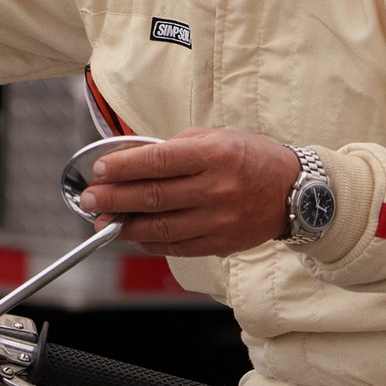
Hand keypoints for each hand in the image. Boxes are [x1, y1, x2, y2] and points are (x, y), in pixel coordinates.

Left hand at [79, 127, 299, 257]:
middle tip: (89, 200)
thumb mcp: (218, 137)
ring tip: (102, 223)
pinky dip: (149, 243)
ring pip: (161, 227)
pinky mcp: (220, 244)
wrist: (296, 192)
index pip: (159, 161)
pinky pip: (176, 247)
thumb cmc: (253, 158)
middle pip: (154, 196)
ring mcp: (219, 220)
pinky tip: (132, 236)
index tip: (100, 171)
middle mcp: (216, 188)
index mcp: (215, 154)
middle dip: (114, 199)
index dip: (124, 168)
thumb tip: (133, 159)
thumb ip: (176, 147)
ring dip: (125, 226)